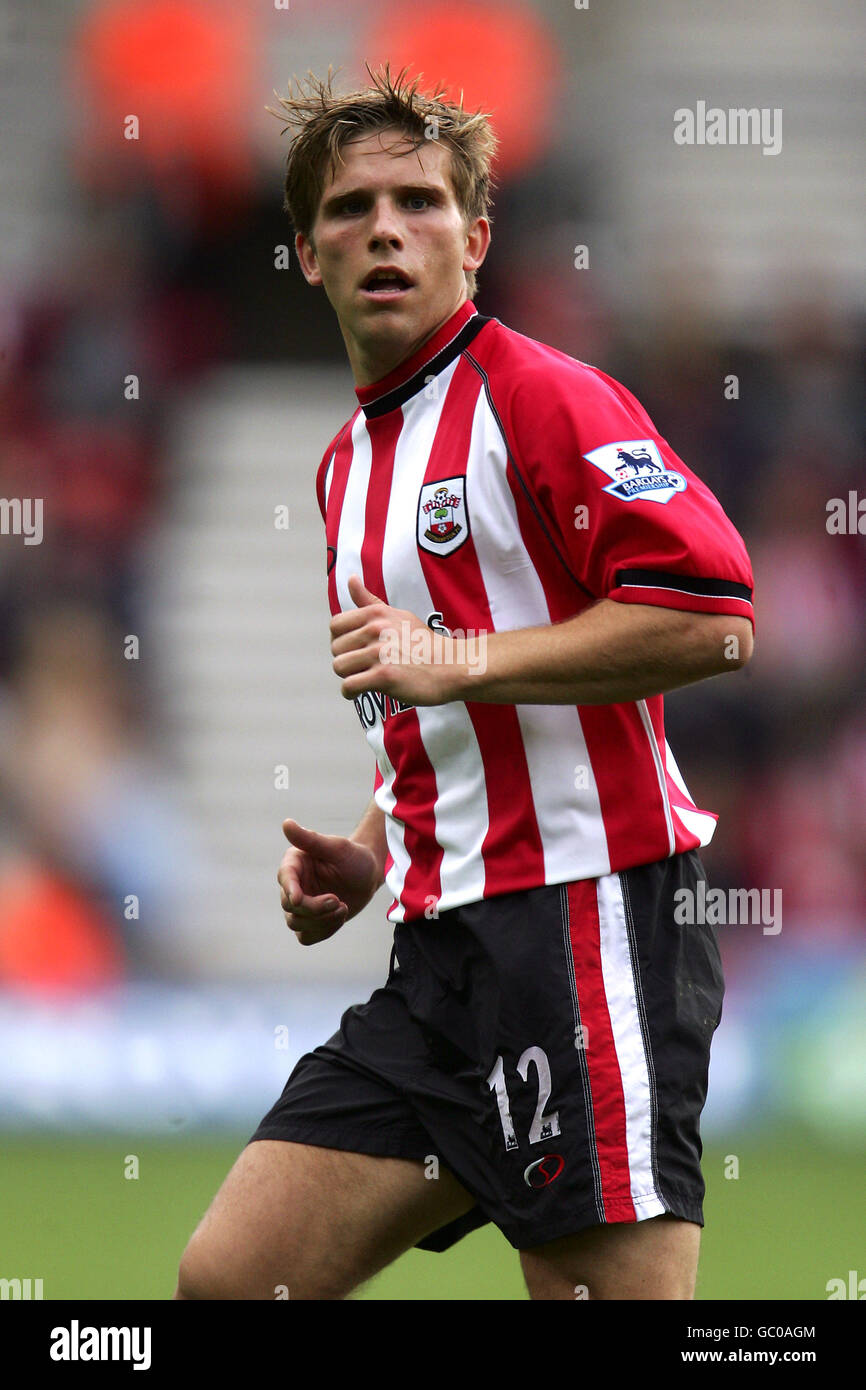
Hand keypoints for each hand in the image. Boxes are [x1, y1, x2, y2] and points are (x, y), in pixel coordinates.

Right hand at [278, 819, 380, 945]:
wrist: (368, 876)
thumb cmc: (354, 857)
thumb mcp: (336, 847)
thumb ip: (310, 839)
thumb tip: (286, 823)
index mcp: (295, 864)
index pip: (285, 878)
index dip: (289, 890)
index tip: (299, 899)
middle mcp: (293, 885)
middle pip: (290, 906)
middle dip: (314, 908)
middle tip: (339, 901)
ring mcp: (300, 906)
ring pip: (296, 924)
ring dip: (320, 921)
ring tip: (343, 908)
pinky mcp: (310, 922)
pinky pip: (306, 936)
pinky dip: (323, 931)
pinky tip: (339, 918)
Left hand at [330, 575, 466, 705]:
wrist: (450, 666)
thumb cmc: (423, 643)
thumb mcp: (398, 615)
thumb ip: (369, 600)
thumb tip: (350, 578)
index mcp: (376, 613)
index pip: (335, 625)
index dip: (341, 640)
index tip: (355, 649)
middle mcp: (376, 630)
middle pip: (335, 648)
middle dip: (346, 659)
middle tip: (364, 666)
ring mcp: (380, 653)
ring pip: (339, 667)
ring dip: (348, 676)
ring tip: (364, 677)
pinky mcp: (384, 676)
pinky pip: (348, 686)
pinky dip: (351, 692)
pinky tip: (362, 691)